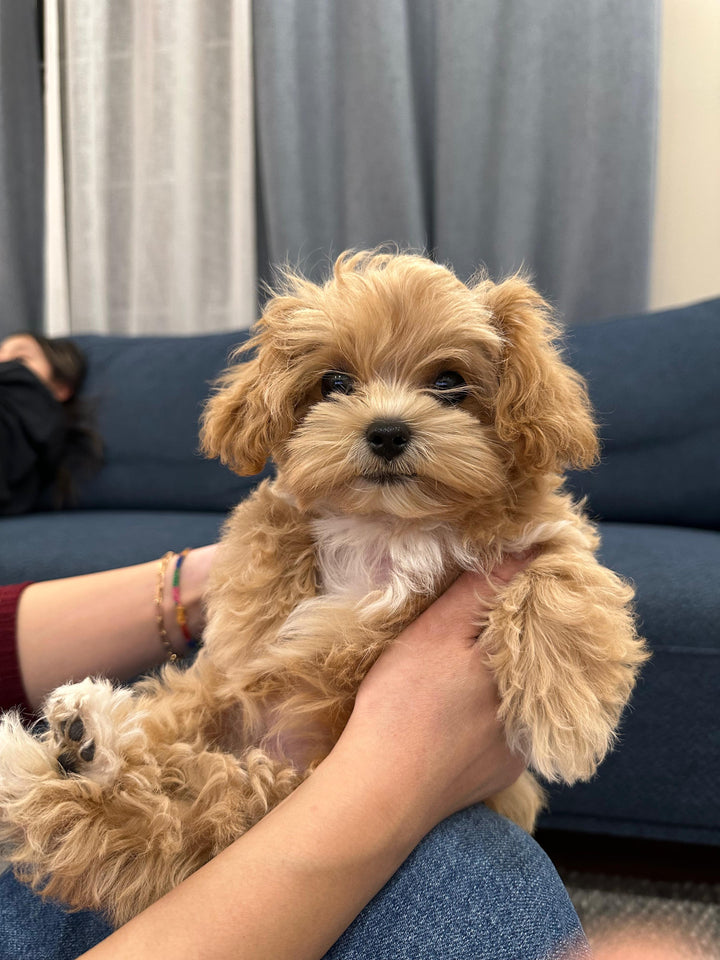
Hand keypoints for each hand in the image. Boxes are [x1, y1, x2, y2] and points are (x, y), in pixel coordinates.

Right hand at [336, 559, 529, 835]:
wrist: (382, 793)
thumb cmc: (401, 704)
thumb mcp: (434, 633)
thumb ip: (479, 592)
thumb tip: (526, 549)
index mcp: (513, 665)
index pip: (534, 616)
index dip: (525, 592)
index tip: (519, 570)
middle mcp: (527, 704)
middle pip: (528, 657)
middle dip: (513, 637)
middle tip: (480, 624)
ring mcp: (517, 744)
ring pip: (518, 695)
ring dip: (502, 679)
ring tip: (467, 671)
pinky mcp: (501, 771)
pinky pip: (505, 732)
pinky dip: (489, 717)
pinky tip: (460, 714)